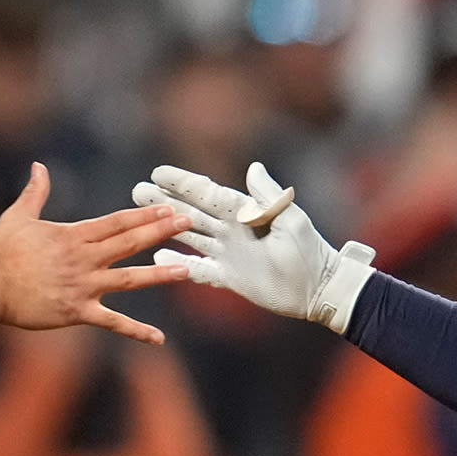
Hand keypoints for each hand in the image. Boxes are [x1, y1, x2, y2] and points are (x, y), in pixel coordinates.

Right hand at [0, 163, 189, 344]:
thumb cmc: (0, 252)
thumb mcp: (18, 216)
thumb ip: (35, 192)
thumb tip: (39, 166)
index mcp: (74, 236)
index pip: (117, 222)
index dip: (144, 215)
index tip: (169, 208)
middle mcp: (84, 259)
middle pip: (130, 242)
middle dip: (161, 231)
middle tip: (189, 224)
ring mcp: (83, 285)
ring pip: (129, 279)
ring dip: (159, 274)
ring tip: (186, 270)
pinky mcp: (78, 311)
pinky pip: (112, 322)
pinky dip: (136, 331)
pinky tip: (158, 339)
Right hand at [132, 163, 376, 331]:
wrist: (318, 288)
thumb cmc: (309, 250)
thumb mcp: (290, 220)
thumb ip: (268, 197)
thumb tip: (252, 168)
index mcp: (244, 212)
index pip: (207, 194)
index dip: (183, 184)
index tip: (158, 172)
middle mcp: (231, 230)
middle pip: (191, 213)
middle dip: (165, 202)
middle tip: (137, 190)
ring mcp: (228, 254)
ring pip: (190, 237)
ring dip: (165, 228)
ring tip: (140, 217)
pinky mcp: (229, 277)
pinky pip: (199, 270)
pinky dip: (179, 265)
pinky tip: (158, 258)